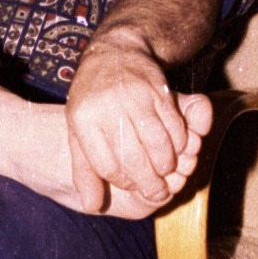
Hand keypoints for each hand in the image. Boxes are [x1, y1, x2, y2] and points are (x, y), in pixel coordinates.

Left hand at [66, 26, 212, 211]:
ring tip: (166, 170)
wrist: (114, 53)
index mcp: (84, 120)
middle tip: (157, 190)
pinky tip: (175, 148)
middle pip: (136, 160)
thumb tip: (91, 206)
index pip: (108, 166)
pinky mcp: (159, 90)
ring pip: (159, 145)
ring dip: (167, 164)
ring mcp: (135, 97)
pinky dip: (179, 144)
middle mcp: (109, 107)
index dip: (123, 181)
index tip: (130, 184)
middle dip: (150, 182)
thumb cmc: (92, 99)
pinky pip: (175, 127)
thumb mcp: (78, 131)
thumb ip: (83, 170)